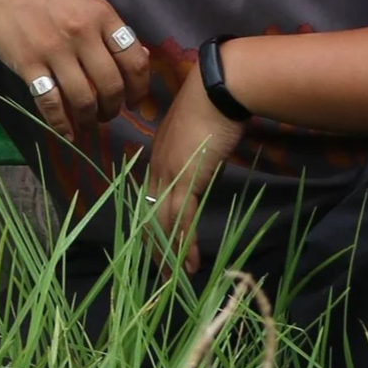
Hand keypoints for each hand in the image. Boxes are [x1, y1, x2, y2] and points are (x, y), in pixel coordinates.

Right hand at [0, 0, 151, 136]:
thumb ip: (110, 23)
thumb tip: (141, 55)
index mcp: (101, 14)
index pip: (134, 60)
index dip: (138, 88)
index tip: (133, 100)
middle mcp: (81, 33)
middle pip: (111, 86)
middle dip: (113, 109)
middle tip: (107, 114)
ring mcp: (54, 50)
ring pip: (84, 100)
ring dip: (90, 119)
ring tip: (88, 122)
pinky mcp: (29, 64)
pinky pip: (51, 103)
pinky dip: (61, 124)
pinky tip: (66, 132)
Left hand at [143, 70, 245, 273]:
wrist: (218, 89)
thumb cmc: (213, 106)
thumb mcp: (198, 134)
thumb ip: (194, 151)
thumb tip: (202, 161)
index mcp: (159, 156)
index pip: (150, 197)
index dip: (151, 224)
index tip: (155, 245)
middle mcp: (158, 166)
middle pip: (150, 214)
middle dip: (154, 246)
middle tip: (158, 272)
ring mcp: (169, 173)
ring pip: (163, 221)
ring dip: (169, 252)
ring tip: (173, 278)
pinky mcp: (187, 178)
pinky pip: (182, 218)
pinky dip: (184, 243)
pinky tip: (188, 263)